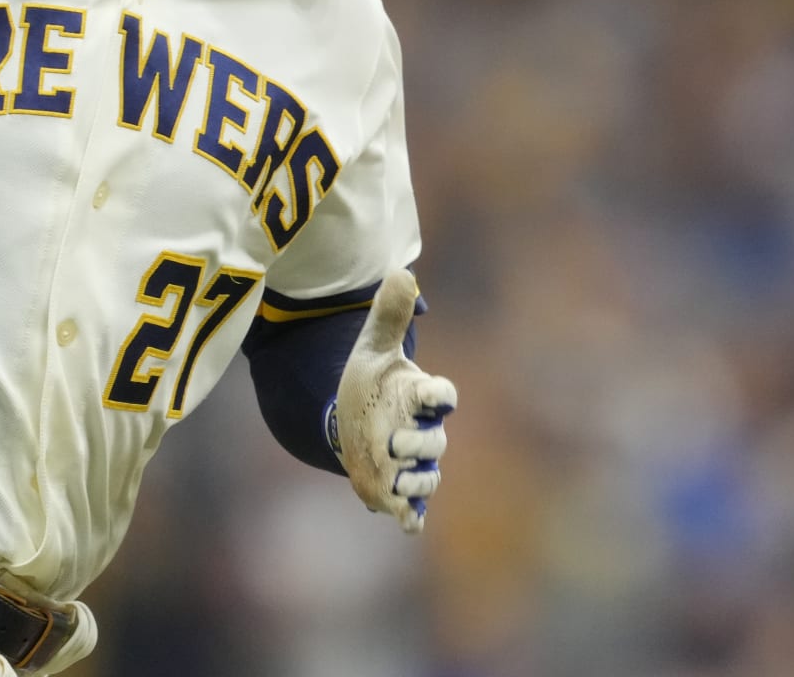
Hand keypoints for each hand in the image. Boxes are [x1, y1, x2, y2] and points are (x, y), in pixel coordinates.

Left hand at [331, 267, 456, 532]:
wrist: (350, 420)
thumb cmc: (371, 383)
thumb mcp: (373, 348)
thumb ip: (389, 315)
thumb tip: (402, 271)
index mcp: (419, 396)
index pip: (442, 395)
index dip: (440, 396)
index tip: (433, 395)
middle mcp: (422, 432)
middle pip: (434, 441)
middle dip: (418, 445)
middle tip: (393, 443)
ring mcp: (411, 463)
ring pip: (426, 477)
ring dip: (413, 481)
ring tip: (393, 480)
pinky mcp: (396, 489)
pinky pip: (413, 508)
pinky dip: (410, 516)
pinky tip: (405, 523)